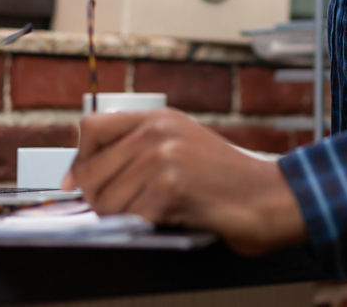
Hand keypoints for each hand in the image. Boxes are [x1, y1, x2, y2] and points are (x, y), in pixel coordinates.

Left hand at [62, 109, 306, 254]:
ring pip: (106, 201)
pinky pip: (129, 219)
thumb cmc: (227, 180)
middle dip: (100, 200)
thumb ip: (138, 152)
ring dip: (123, 218)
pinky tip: (172, 217)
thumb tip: (78, 178)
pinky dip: (145, 227)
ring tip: (157, 212)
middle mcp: (158, 131)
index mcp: (159, 118)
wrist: (268, 197)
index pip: (92, 128)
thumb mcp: (183, 148)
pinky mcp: (170, 187)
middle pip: (91, 171)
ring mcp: (164, 157)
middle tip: (127, 209)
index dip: (79, 160)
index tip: (80, 183)